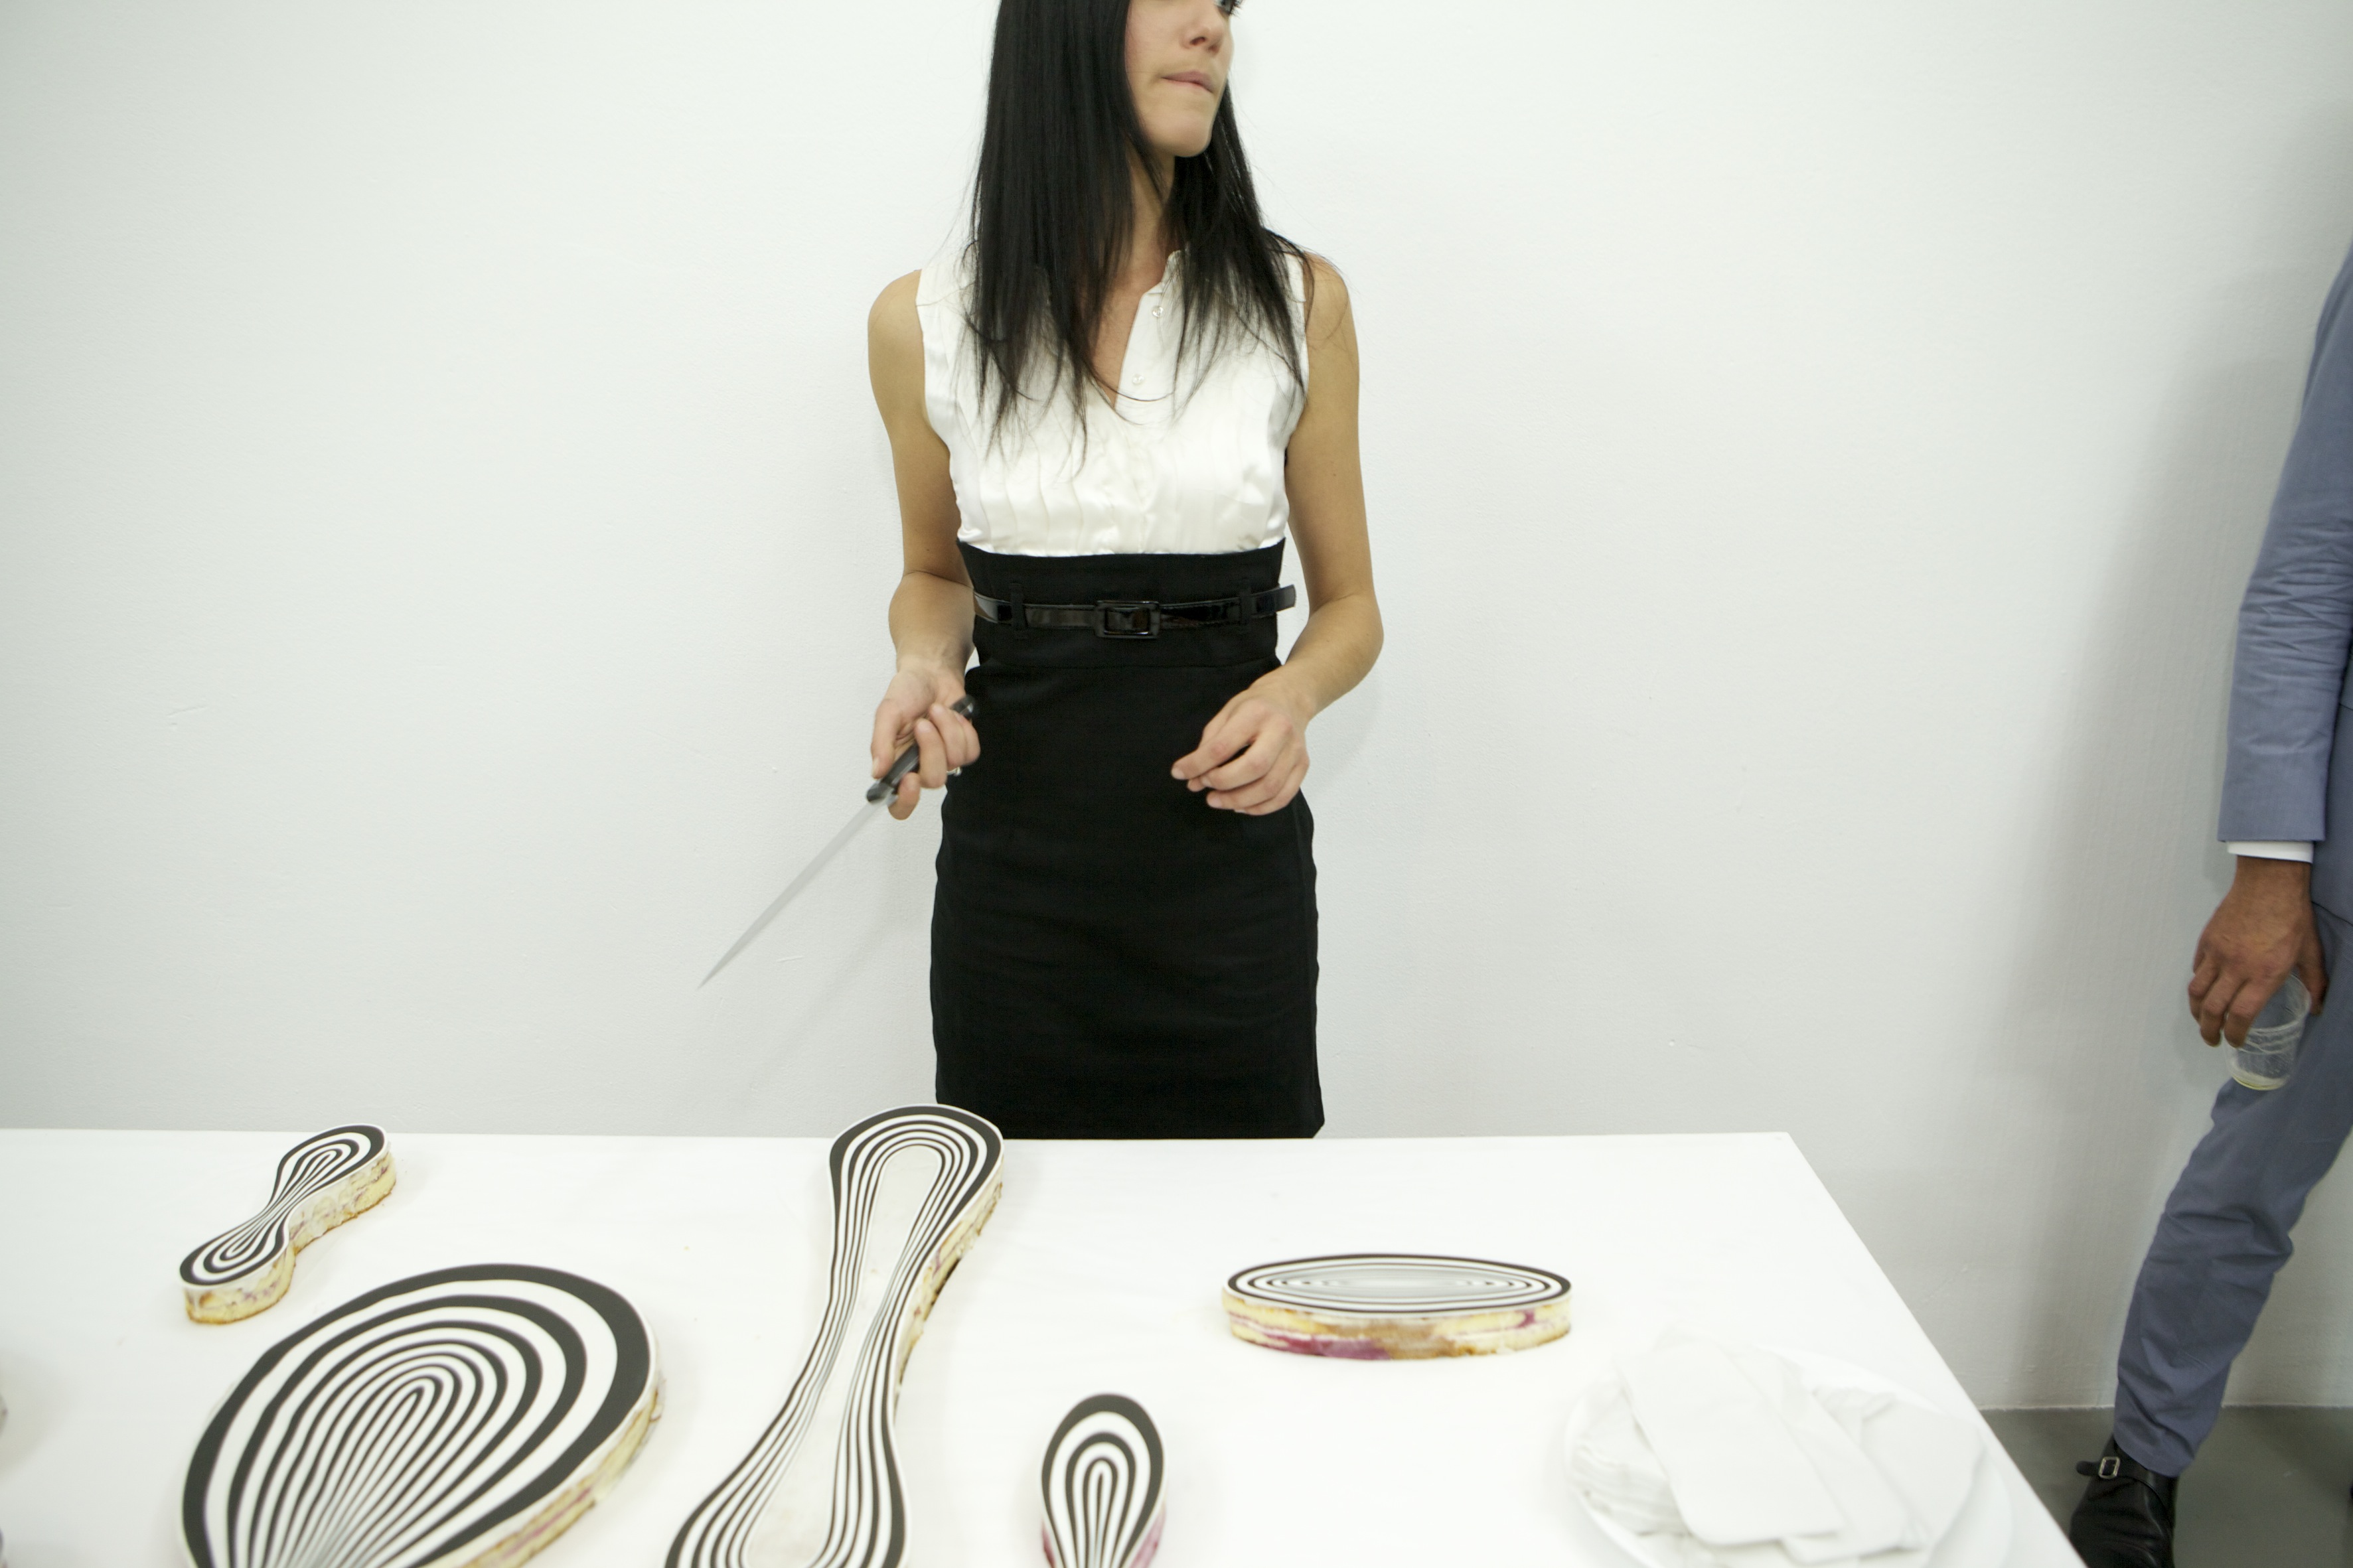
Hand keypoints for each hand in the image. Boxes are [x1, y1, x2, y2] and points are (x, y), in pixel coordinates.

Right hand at [869, 667, 978, 820]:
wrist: (932, 672)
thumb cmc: (906, 691)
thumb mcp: (887, 712)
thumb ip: (880, 742)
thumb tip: (877, 771)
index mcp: (896, 764)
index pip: (899, 803)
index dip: (906, 801)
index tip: (910, 779)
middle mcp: (919, 766)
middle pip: (933, 779)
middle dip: (932, 748)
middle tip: (923, 723)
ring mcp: (944, 759)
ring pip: (955, 762)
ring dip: (947, 730)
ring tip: (936, 711)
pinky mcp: (963, 748)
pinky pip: (970, 751)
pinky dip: (962, 728)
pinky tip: (951, 715)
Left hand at [1171, 677, 1312, 814]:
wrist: (1289, 700)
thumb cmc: (1253, 708)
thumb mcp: (1225, 714)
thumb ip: (1208, 746)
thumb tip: (1192, 780)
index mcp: (1256, 713)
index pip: (1223, 745)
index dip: (1198, 764)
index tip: (1180, 773)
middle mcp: (1280, 731)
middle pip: (1253, 767)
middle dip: (1223, 783)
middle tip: (1205, 788)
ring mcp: (1295, 750)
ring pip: (1270, 787)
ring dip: (1239, 800)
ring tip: (1218, 801)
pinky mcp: (1302, 765)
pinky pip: (1283, 797)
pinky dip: (1259, 808)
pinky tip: (1241, 806)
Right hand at [2188, 857, 2326, 1045]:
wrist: (2268, 883)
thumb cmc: (2292, 916)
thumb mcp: (2310, 952)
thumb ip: (2315, 982)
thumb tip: (2318, 1008)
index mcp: (2265, 974)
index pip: (2241, 1014)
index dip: (2235, 1034)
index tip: (2236, 1042)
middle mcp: (2237, 968)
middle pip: (2213, 1008)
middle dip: (2209, 1030)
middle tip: (2212, 1040)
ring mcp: (2218, 954)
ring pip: (2196, 991)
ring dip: (2196, 1011)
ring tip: (2201, 1020)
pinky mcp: (2207, 941)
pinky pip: (2196, 970)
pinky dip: (2198, 985)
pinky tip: (2204, 989)